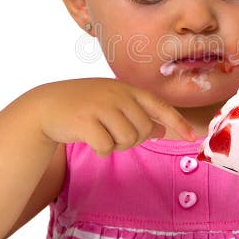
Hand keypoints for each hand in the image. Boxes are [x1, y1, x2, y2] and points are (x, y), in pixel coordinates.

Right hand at [34, 78, 196, 155]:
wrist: (45, 106)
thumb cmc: (83, 106)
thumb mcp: (112, 104)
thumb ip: (137, 114)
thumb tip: (161, 129)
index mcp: (126, 88)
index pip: (159, 105)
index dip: (177, 122)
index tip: (193, 137)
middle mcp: (116, 94)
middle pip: (143, 129)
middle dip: (132, 139)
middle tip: (113, 133)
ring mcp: (101, 106)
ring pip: (126, 139)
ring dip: (115, 145)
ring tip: (100, 133)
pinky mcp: (85, 121)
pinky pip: (106, 147)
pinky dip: (100, 150)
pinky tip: (89, 139)